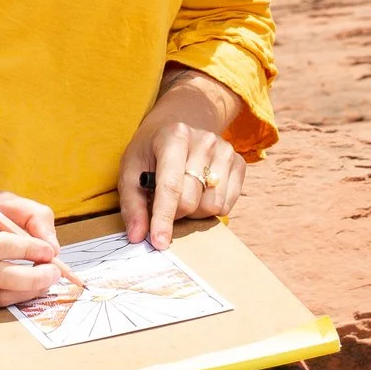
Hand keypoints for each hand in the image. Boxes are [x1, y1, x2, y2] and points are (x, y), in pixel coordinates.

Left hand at [119, 70, 246, 248]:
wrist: (176, 126)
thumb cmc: (150, 151)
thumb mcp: (131, 170)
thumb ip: (132, 205)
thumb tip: (137, 236)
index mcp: (173, 136)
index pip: (171, 186)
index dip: (164, 218)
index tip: (160, 243)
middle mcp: (204, 140)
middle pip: (191, 201)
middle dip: (174, 213)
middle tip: (164, 203)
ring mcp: (225, 150)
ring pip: (212, 206)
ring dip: (194, 211)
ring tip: (183, 193)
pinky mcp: (239, 162)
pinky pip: (227, 205)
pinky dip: (210, 207)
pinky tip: (199, 190)